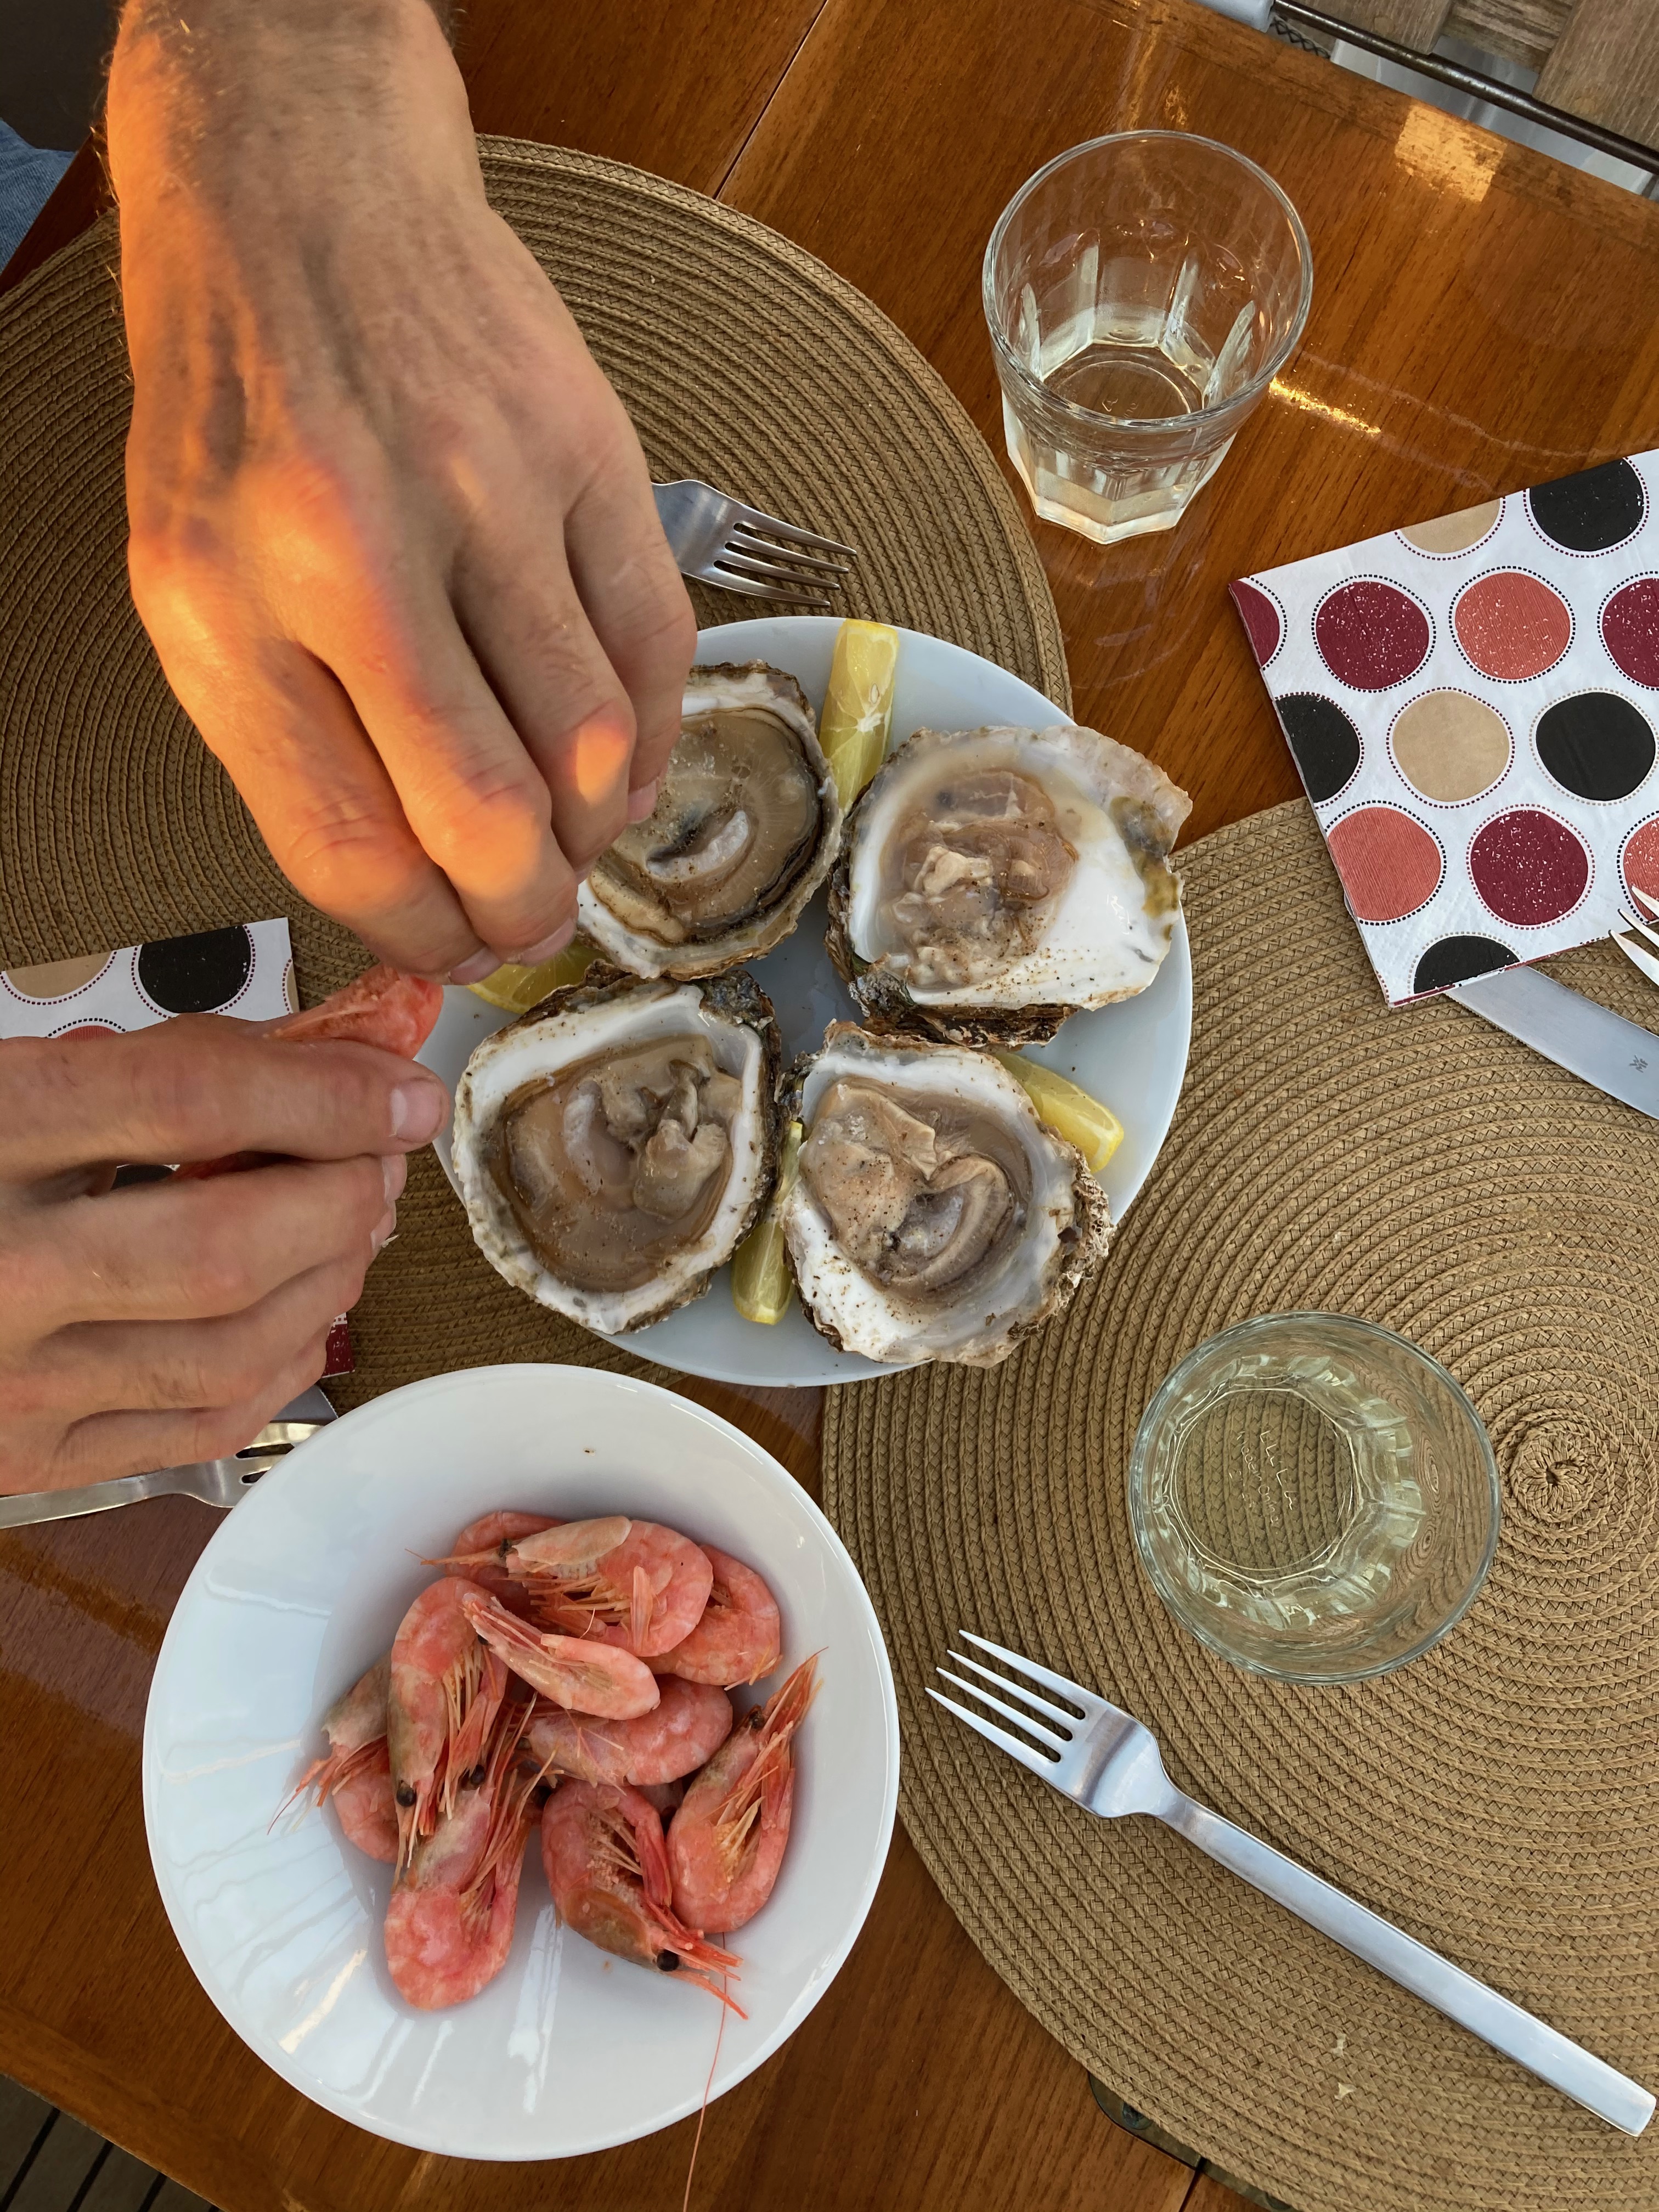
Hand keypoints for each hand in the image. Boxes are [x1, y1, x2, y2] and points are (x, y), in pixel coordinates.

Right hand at [0, 1021, 448, 1493]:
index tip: (399, 1086)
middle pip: (228, 1245)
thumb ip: (160, 1064)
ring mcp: (10, 1385)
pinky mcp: (31, 1459)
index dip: (324, 1092)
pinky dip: (289, 1360)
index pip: (190, 1103)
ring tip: (354, 1220)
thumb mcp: (11, 1077)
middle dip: (341, 1194)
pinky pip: (205, 1422)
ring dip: (332, 1277)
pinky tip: (308, 1308)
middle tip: (381, 1155)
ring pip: (233, 1347)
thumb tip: (331, 1054)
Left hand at [107, 0, 695, 982]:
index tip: (451, 955)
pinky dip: (655, 735)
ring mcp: (485, 493)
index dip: (419, 935)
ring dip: (596, 834)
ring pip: (593, 747)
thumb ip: (284, 743)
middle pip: (486, 815)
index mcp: (225, 600)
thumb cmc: (243, 414)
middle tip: (531, 924)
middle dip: (524, 912)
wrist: (305, 201)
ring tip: (575, 838)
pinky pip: (659, 649)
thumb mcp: (190, 584)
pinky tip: (623, 756)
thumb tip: (411, 894)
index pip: (344, 841)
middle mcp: (353, 550)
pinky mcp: (587, 452)